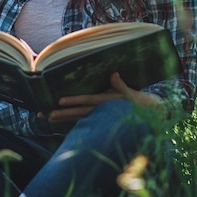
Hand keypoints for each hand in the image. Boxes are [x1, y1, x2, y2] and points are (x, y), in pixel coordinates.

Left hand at [45, 72, 161, 123]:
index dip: (74, 101)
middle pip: (77, 113)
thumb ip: (121, 85)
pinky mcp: (101, 119)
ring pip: (77, 118)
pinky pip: (83, 121)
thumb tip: (113, 74)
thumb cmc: (141, 103)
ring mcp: (100, 117)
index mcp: (107, 103)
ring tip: (47, 118)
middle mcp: (100, 112)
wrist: (150, 116)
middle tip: (45, 115)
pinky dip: (71, 122)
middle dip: (61, 114)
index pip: (87, 102)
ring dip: (62, 119)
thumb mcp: (132, 92)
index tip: (60, 101)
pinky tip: (60, 121)